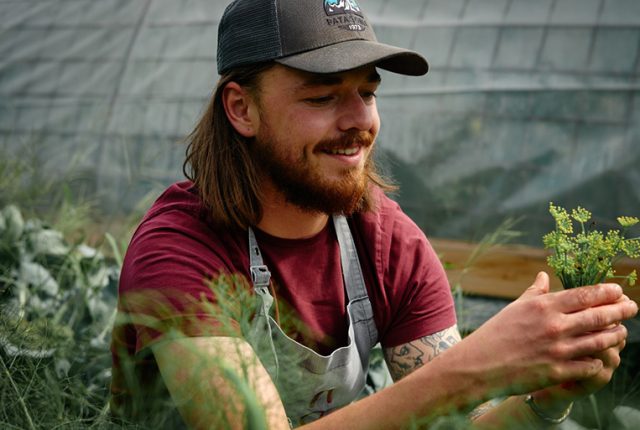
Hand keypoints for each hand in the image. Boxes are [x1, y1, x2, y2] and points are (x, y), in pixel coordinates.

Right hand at [451, 272, 637, 399]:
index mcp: (543, 306)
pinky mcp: (557, 372)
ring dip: (614, 336)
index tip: (618, 292)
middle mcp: (554, 326)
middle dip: (620, 311)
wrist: (478, 365)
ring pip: (599, 341)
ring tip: (621, 332)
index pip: (584, 295)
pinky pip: (589, 366)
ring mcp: (557, 350)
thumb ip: (534, 292)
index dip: (606, 292)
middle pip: (598, 316)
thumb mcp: (514, 308)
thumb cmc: (495, 334)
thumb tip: (545, 275)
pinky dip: (598, 361)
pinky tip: (600, 357)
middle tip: (633, 307)